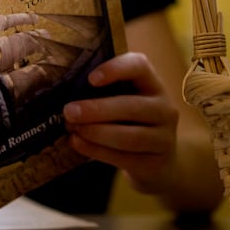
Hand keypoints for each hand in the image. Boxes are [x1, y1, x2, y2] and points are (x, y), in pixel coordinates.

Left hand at [62, 52, 179, 194]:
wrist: (158, 161)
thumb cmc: (130, 121)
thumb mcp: (125, 99)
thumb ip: (103, 92)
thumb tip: (64, 90)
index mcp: (153, 84)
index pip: (140, 66)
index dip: (115, 69)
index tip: (90, 79)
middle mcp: (164, 108)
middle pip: (131, 106)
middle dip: (96, 109)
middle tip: (69, 111)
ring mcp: (164, 138)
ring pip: (128, 136)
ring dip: (95, 132)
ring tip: (72, 129)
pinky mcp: (155, 163)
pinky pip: (124, 157)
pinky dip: (97, 150)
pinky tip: (78, 143)